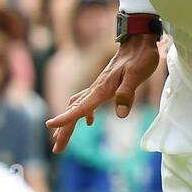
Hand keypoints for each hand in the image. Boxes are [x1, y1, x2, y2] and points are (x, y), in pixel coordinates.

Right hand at [46, 35, 160, 153]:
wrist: (139, 41)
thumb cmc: (140, 57)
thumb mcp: (137, 75)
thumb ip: (127, 94)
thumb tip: (120, 115)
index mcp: (102, 89)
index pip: (80, 107)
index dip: (66, 118)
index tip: (50, 126)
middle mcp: (96, 89)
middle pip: (74, 111)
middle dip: (64, 130)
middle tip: (56, 150)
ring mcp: (98, 87)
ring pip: (77, 107)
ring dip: (69, 124)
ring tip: (61, 139)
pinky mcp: (103, 86)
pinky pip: (87, 102)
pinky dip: (83, 114)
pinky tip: (89, 123)